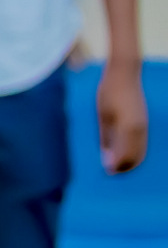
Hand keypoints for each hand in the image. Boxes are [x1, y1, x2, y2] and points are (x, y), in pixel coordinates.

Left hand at [96, 57, 145, 173]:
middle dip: (123, 167)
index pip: (124, 157)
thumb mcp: (102, 117)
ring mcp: (144, 126)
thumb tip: (107, 160)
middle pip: (135, 158)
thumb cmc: (108, 93)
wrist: (124, 74)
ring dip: (130, 162)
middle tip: (109, 173)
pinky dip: (134, 153)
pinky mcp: (144, 122)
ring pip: (141, 152)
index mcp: (129, 129)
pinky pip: (142, 144)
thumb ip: (106, 138)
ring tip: (115, 166)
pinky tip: (123, 155)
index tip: (106, 173)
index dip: (116, 167)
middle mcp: (140, 129)